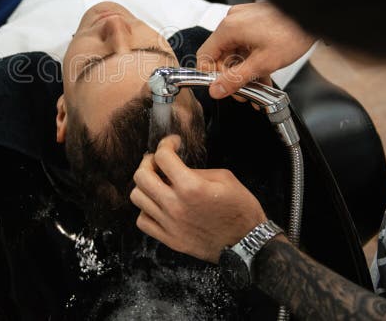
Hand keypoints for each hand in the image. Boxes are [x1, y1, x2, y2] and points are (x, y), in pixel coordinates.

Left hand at [130, 135, 266, 263]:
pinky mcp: (169, 239)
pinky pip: (142, 221)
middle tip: (159, 161)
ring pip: (137, 198)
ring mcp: (170, 224)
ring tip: (157, 183)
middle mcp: (175, 205)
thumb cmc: (240, 208)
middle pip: (141, 176)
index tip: (173, 143)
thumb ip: (196, 171)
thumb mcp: (224, 178)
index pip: (163, 157)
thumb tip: (177, 167)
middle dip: (149, 162)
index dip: (166, 144)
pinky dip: (146, 210)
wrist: (247, 242)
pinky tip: (158, 205)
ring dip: (145, 186)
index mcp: (192, 187)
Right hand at [196, 2, 314, 99]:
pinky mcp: (254, 22)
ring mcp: (244, 20)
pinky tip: (262, 75)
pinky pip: (245, 44)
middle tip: (243, 93)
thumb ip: (236, 79)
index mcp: (229, 28)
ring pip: (235, 52)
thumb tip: (216, 90)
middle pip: (221, 55)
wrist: (311, 16)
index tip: (222, 88)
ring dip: (244, 71)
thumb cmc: (293, 32)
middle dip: (232, 76)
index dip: (211, 75)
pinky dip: (251, 60)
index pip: (205, 55)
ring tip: (257, 88)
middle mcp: (233, 21)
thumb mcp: (262, 63)